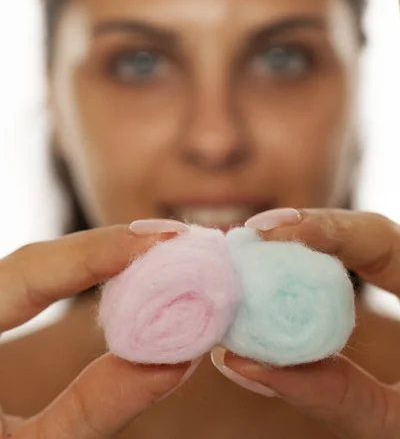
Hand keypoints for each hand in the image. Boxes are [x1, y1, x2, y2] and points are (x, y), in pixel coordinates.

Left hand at [0, 225, 196, 437]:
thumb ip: (97, 407)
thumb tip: (174, 358)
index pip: (27, 269)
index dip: (98, 250)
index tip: (161, 239)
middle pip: (30, 262)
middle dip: (102, 249)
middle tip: (169, 243)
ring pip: (26, 272)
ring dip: (89, 262)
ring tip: (150, 257)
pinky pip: (19, 292)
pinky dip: (65, 283)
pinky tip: (108, 281)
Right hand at [212, 209, 399, 438]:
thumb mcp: (398, 426)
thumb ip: (331, 394)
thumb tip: (241, 362)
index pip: (378, 235)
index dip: (319, 225)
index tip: (263, 233)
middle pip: (364, 235)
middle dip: (302, 234)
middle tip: (246, 246)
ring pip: (363, 253)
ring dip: (307, 256)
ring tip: (254, 266)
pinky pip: (366, 277)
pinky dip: (323, 280)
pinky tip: (287, 289)